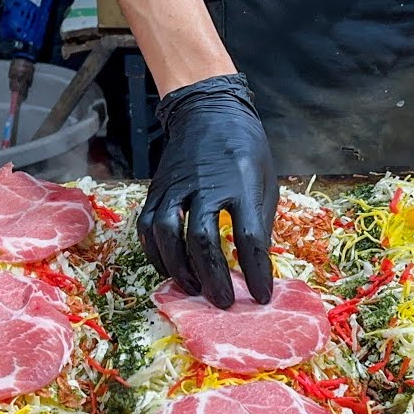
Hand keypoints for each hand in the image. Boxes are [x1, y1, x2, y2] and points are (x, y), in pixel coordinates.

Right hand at [138, 74, 277, 308]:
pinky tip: (169, 270)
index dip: (255, 272)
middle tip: (224, 302)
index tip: (261, 296)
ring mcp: (176, 186)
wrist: (208, 111)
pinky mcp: (157, 190)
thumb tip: (254, 264)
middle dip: (213, 277)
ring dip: (180, 269)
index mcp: (242, 183)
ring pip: (168, 234)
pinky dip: (156, 254)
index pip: (249, 237)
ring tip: (194, 290)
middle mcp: (206, 185)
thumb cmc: (244, 148)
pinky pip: (148, 227)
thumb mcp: (265, 179)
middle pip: (203, 239)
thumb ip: (259, 220)